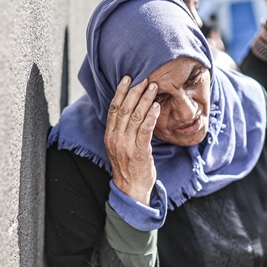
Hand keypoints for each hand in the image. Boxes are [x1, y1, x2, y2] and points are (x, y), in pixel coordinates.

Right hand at [105, 76, 160, 204]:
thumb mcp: (119, 146)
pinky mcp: (140, 151)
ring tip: (153, 87)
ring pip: (136, 117)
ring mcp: (127, 145)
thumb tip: (128, 110)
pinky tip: (156, 106)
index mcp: (110, 135)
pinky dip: (151, 116)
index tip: (127, 78)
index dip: (120, 92)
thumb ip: (121, 130)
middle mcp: (116, 138)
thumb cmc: (128, 166)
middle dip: (135, 91)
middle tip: (144, 77)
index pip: (114, 109)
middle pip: (125, 109)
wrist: (131, 189)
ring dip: (145, 100)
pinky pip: (145, 130)